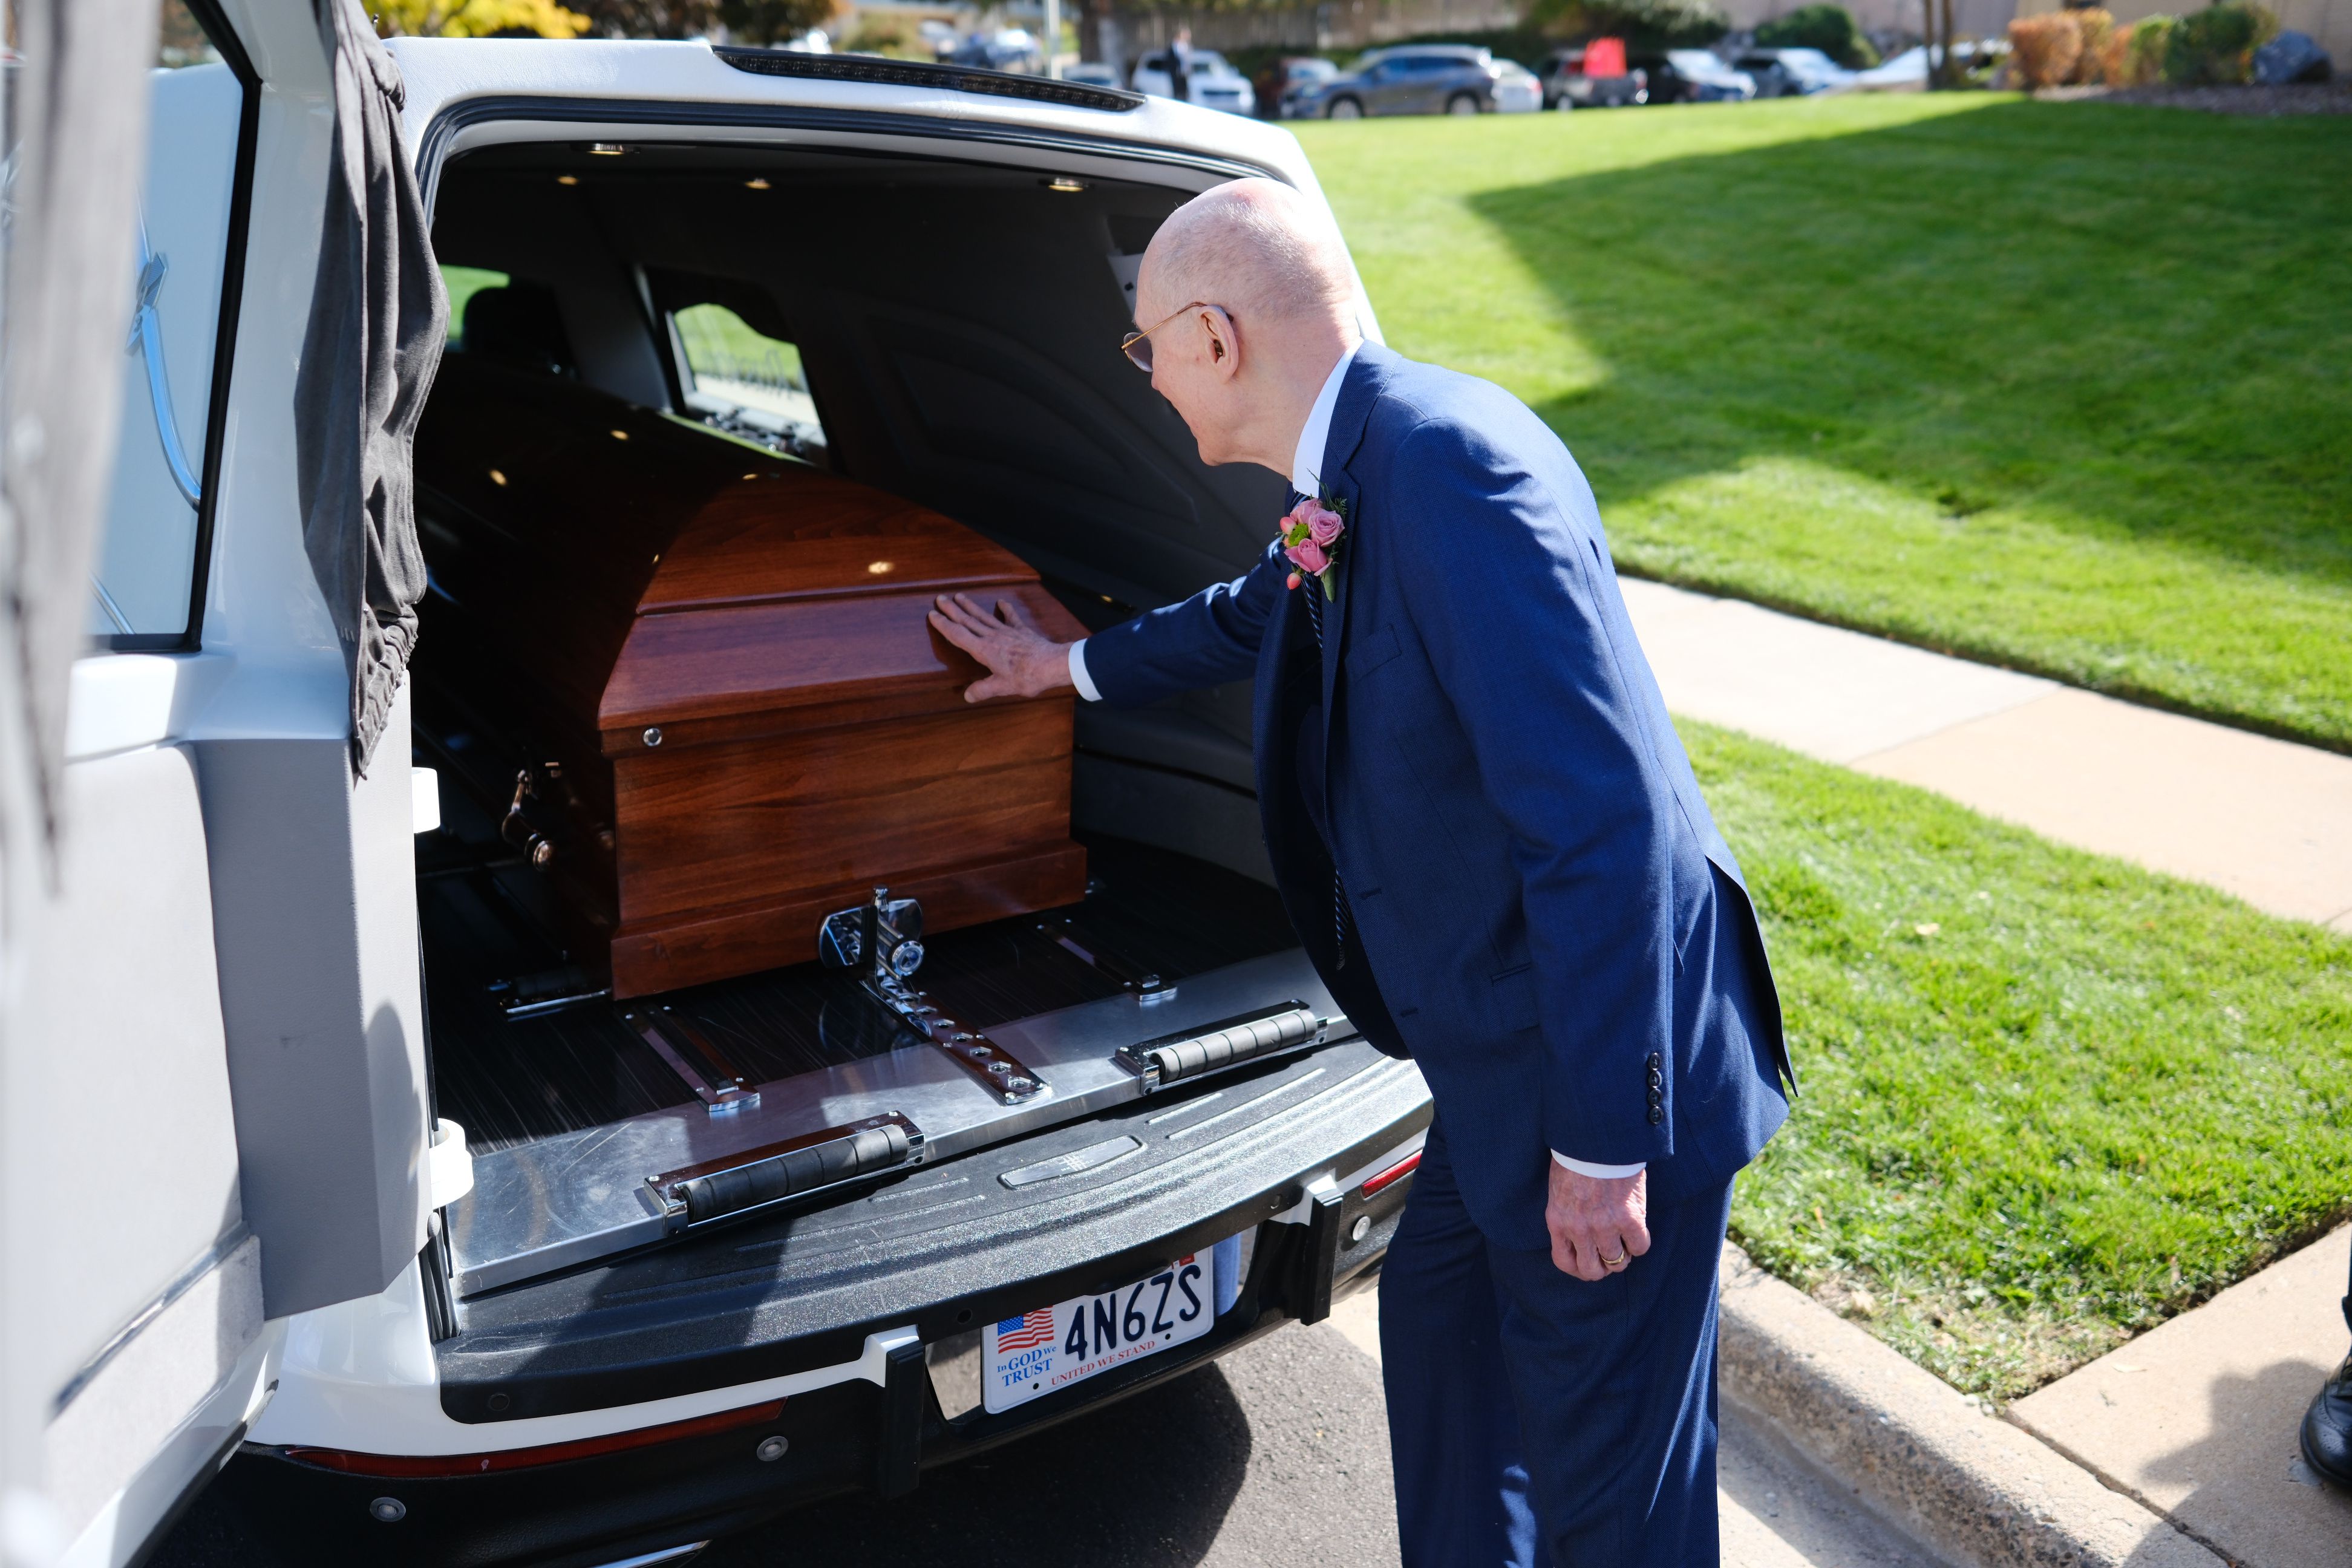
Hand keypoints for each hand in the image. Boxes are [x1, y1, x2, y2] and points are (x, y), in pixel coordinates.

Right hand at [926, 592, 1075, 702]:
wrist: (1052, 665)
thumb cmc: (1027, 677)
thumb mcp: (1002, 687)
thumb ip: (983, 689)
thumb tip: (967, 695)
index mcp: (984, 650)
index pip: (959, 635)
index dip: (944, 625)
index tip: (933, 615)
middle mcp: (993, 637)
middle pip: (968, 621)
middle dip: (952, 610)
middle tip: (939, 598)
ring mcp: (1007, 632)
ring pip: (984, 616)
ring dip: (971, 606)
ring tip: (959, 596)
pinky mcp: (1021, 631)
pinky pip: (1011, 618)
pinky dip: (1005, 609)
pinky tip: (1001, 602)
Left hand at [1545, 1161, 1649, 1281]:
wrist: (1596, 1138)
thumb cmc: (1576, 1157)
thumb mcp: (1559, 1190)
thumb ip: (1567, 1215)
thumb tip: (1579, 1235)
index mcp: (1557, 1220)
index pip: (1564, 1261)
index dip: (1578, 1269)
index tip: (1587, 1265)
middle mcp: (1579, 1229)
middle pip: (1592, 1270)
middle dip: (1602, 1268)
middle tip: (1610, 1257)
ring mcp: (1605, 1226)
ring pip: (1617, 1262)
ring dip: (1623, 1255)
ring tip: (1625, 1240)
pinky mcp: (1630, 1218)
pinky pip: (1640, 1246)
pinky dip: (1640, 1243)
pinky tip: (1637, 1229)